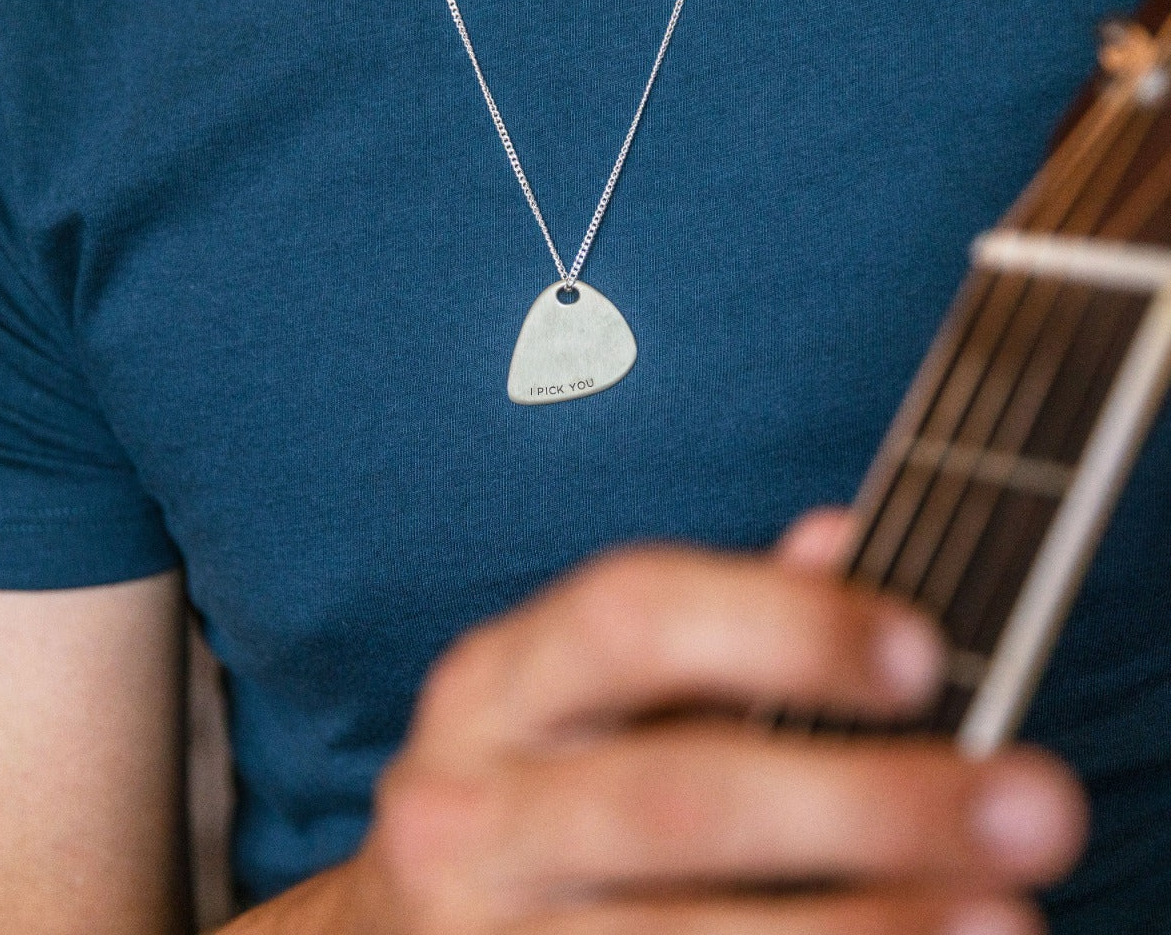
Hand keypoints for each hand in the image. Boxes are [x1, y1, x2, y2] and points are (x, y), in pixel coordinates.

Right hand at [345, 510, 1086, 934]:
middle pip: (672, 795)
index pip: (629, 617)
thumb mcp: (595, 689)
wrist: (403, 930)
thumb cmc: (538, 788)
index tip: (923, 654)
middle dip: (860, 802)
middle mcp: (468, 801)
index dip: (777, 625)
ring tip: (998, 917)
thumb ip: (718, 619)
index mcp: (499, 681)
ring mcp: (479, 932)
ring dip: (857, 930)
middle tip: (1029, 805)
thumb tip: (841, 538)